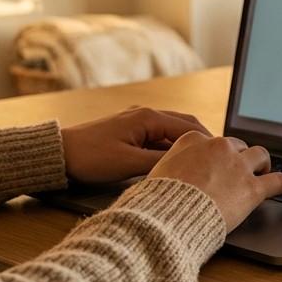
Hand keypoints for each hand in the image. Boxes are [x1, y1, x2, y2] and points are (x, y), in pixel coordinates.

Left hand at [60, 106, 211, 184]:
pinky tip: (175, 163)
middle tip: (218, 160)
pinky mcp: (130, 131)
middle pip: (185, 125)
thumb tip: (186, 167)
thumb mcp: (128, 164)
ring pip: (172, 132)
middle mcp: (145, 114)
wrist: (58, 155)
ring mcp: (137, 121)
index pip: (189, 128)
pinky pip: (158, 138)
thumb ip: (160, 164)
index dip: (207, 143)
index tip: (223, 158)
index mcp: (148, 117)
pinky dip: (170, 149)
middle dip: (202, 141)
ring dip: (186, 146)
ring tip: (200, 165)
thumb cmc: (90, 158)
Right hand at [148, 133, 281, 227]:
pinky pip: (278, 181)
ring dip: (262, 163)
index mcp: (193, 140)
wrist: (167, 217)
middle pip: (237, 146)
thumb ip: (170, 169)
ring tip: (263, 171)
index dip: (216, 153)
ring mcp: (238, 166)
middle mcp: (218, 147)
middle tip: (239, 169)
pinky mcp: (252, 188)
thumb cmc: (156, 201)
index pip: (211, 141)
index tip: (217, 160)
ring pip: (259, 156)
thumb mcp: (156, 175)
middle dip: (239, 156)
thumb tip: (169, 177)